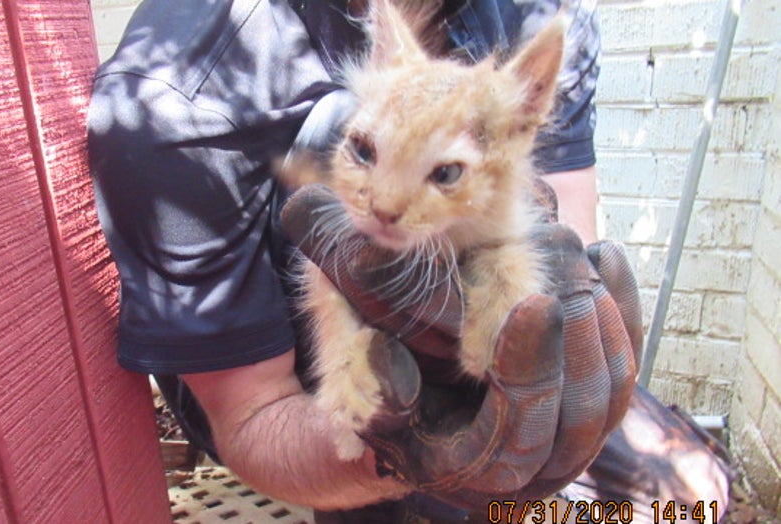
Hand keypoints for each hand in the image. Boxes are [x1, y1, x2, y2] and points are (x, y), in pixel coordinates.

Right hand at [280, 184, 641, 512]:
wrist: (392, 395)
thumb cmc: (368, 373)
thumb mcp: (345, 364)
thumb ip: (351, 363)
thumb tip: (388, 367)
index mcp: (463, 464)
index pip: (518, 427)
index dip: (530, 369)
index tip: (534, 303)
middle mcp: (522, 464)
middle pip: (580, 414)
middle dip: (578, 344)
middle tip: (566, 276)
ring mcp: (559, 438)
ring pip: (609, 393)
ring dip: (605, 328)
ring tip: (584, 262)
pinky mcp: (578, 402)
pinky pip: (621, 368)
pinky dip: (622, 314)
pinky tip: (607, 256)